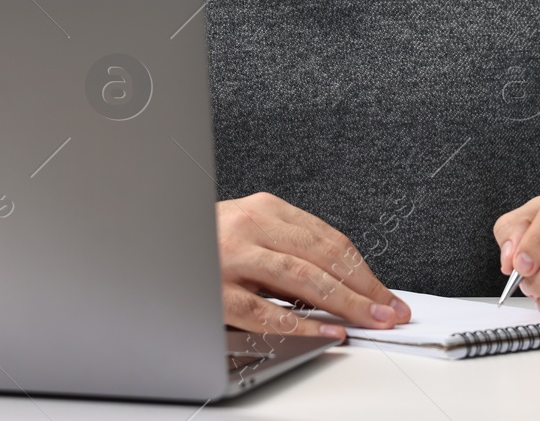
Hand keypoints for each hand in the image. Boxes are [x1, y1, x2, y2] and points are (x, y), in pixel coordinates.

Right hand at [218, 192, 410, 340]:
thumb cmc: (203, 241)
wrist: (149, 239)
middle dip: (364, 287)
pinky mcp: (215, 292)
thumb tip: (340, 283)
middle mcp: (249, 227)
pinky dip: (301, 325)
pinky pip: (266, 313)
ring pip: (302, 280)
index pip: (329, 239)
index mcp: (263, 208)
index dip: (364, 269)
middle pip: (323, 258)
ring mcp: (231, 259)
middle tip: (390, 311)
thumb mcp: (248, 230)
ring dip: (344, 303)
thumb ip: (287, 249)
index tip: (386, 294)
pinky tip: (326, 332)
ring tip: (369, 320)